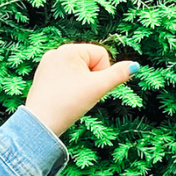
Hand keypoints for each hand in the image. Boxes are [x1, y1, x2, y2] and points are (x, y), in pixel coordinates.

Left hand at [23, 43, 139, 136]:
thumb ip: (120, 74)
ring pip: (79, 72)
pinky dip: (69, 89)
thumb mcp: (99, 87)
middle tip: (79, 94)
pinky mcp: (42, 78)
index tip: (89, 87)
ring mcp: (46, 66)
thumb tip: (135, 66)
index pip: (101, 55)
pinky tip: (62, 98)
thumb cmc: (68, 103)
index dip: (102, 73)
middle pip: (90, 63)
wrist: (41, 125)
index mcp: (67, 50)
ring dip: (82, 85)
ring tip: (70, 97)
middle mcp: (55, 53)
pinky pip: (66, 79)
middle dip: (91, 79)